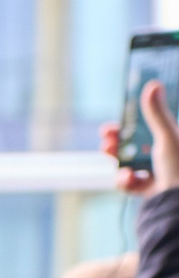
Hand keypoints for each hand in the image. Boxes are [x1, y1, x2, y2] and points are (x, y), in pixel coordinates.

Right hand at [104, 78, 178, 193]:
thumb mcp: (167, 137)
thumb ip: (156, 113)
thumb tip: (152, 84)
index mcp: (170, 142)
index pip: (144, 130)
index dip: (125, 128)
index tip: (111, 127)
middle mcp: (164, 158)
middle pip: (132, 148)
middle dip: (116, 147)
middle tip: (106, 144)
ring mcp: (157, 176)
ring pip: (128, 166)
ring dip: (119, 165)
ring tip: (119, 166)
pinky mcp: (151, 193)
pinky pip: (131, 185)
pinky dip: (125, 182)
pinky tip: (128, 180)